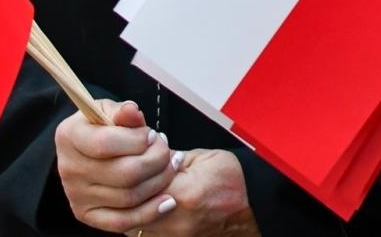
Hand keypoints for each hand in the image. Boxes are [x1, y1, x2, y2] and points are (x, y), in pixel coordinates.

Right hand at [55, 99, 177, 232]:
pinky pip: (122, 221)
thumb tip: (132, 111)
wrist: (86, 150)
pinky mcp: (88, 214)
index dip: (137, 140)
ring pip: (129, 197)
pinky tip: (168, 200)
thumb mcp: (109, 110)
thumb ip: (123, 111)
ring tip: (171, 166)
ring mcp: (77, 195)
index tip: (152, 135)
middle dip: (156, 161)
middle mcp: (69, 169)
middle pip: (124, 173)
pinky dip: (150, 212)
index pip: (106, 143)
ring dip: (159, 182)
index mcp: (69, 136)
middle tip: (167, 151)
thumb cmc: (102, 127)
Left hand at [131, 148, 254, 235]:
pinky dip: (142, 220)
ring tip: (137, 191)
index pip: (139, 183)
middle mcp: (178, 221)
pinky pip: (147, 233)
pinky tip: (147, 206)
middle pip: (131, 208)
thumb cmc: (235, 182)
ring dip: (131, 208)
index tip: (136, 159)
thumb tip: (143, 152)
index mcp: (185, 194)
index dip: (134, 169)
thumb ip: (169, 158)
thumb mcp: (203, 158)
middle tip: (129, 176)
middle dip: (126, 191)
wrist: (254, 208)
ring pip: (133, 225)